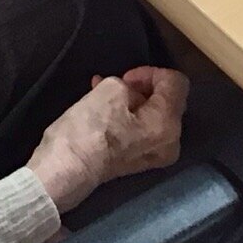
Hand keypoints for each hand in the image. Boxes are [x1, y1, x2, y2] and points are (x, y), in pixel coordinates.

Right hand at [24, 67, 188, 213]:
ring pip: (152, 115)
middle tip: (117, 83)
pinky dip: (126, 115)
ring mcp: (154, 155)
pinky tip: (101, 106)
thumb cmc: (90, 129)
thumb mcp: (110, 89)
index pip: (176, 83)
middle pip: (167, 101)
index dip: (152, 72)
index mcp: (169, 124)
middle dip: (142, 87)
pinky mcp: (137, 161)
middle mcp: (170, 142)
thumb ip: (129, 84)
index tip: (127, 76)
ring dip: (131, 100)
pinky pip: (141, 130)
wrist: (66, 171)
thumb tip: (129, 93)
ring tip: (102, 90)